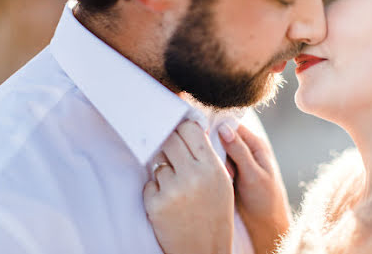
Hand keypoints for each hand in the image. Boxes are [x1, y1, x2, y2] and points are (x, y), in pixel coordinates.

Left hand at [144, 121, 233, 253]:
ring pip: (158, 162)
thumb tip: (189, 129)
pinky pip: (149, 183)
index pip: (189, 129)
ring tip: (177, 189)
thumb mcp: (222, 182)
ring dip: (163, 171)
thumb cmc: (214, 214)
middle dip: (169, 144)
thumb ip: (207, 156)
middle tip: (172, 155)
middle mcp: (193, 175)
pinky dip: (155, 190)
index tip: (180, 134)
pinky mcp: (156, 203)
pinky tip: (169, 204)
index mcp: (213, 167)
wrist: (205, 251)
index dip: (182, 129)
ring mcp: (173, 189)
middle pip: (170, 139)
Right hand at [219, 124, 291, 253]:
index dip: (217, 130)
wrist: (265, 226)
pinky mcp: (228, 173)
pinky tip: (217, 180)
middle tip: (220, 166)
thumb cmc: (265, 200)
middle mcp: (245, 149)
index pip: (231, 126)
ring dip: (214, 162)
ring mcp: (236, 162)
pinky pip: (215, 165)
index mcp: (255, 144)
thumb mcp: (252, 174)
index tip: (206, 139)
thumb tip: (223, 128)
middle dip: (215, 149)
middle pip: (221, 138)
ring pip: (216, 152)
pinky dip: (213, 170)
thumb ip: (238, 151)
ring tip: (224, 177)